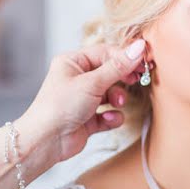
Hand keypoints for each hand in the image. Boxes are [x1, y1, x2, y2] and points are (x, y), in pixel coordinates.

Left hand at [23, 39, 147, 163]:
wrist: (46, 141)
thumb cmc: (60, 106)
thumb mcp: (92, 83)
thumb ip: (118, 67)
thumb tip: (139, 47)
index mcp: (72, 63)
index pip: (105, 53)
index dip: (125, 57)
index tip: (143, 62)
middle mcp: (77, 79)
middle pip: (110, 73)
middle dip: (122, 79)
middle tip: (138, 80)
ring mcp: (83, 99)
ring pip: (111, 94)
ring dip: (117, 99)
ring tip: (116, 104)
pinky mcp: (88, 119)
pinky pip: (109, 113)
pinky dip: (111, 117)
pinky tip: (107, 120)